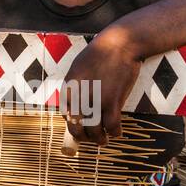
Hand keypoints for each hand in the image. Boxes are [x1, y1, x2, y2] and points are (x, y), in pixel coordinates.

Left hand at [62, 27, 142, 146]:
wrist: (119, 43)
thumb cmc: (100, 53)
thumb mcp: (78, 67)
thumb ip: (75, 85)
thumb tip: (75, 102)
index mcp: (69, 88)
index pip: (65, 115)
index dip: (72, 125)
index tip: (79, 128)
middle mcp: (79, 97)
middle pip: (77, 127)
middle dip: (84, 137)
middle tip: (90, 140)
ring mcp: (96, 100)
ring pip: (95, 131)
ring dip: (99, 139)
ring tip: (103, 141)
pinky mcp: (112, 101)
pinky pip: (112, 125)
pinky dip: (115, 132)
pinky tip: (117, 133)